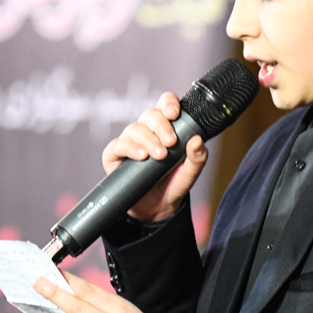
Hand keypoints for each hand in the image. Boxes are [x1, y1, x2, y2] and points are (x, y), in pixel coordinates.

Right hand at [102, 91, 208, 222]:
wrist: (157, 208)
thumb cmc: (173, 184)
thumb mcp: (190, 172)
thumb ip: (197, 157)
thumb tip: (197, 140)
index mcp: (165, 127)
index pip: (164, 105)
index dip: (168, 103)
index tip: (174, 114)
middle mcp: (146, 131)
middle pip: (149, 114)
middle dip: (161, 126)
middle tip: (171, 143)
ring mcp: (128, 142)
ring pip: (134, 128)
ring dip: (148, 139)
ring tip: (159, 155)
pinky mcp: (114, 156)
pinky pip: (117, 145)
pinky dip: (129, 148)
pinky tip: (141, 156)